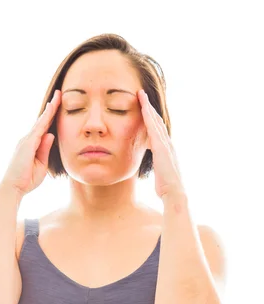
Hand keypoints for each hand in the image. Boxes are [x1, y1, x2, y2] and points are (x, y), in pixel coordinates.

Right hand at [0, 89, 61, 195]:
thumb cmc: (26, 180)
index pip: (44, 128)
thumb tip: (51, 135)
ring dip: (50, 109)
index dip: (51, 117)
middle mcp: (28, 139)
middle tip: (59, 94)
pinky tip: (51, 109)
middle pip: (42, 121)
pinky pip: (38, 128)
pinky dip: (45, 118)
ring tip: (58, 97)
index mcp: (32, 146)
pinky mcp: (27, 143)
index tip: (58, 106)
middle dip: (51, 108)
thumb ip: (45, 150)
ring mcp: (26, 140)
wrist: (13, 188)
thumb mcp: (41, 165)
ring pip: (41, 122)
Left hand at [138, 89, 185, 203]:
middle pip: (157, 122)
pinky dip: (149, 117)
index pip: (158, 131)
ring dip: (148, 107)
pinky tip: (143, 108)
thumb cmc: (166, 189)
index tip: (144, 109)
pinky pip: (154, 128)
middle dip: (150, 108)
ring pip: (156, 121)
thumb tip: (155, 169)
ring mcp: (165, 145)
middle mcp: (167, 144)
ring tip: (141, 95)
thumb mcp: (160, 174)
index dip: (151, 119)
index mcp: (166, 150)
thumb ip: (157, 167)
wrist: (175, 194)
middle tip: (142, 95)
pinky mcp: (162, 148)